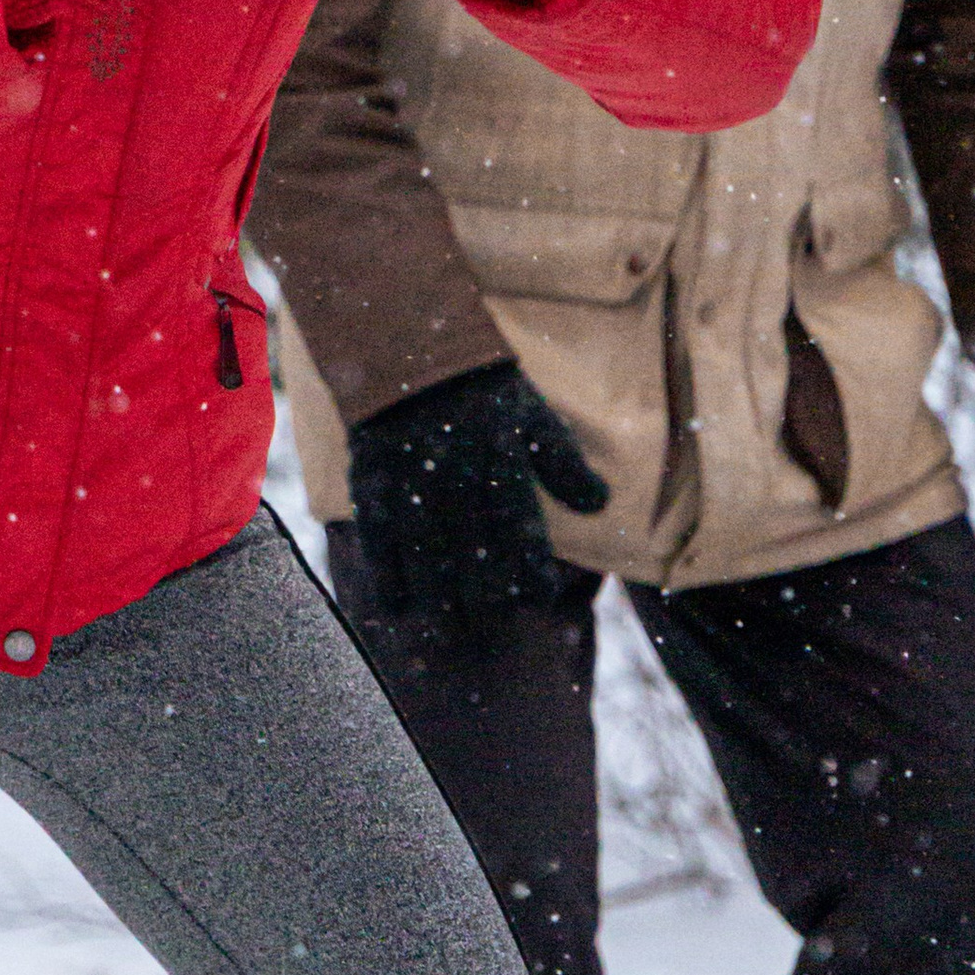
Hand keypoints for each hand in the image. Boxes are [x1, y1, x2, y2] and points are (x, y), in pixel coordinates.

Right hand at [345, 357, 609, 618]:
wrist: (410, 346)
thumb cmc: (480, 384)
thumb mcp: (532, 415)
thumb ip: (563, 463)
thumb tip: (600, 503)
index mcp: (501, 467)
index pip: (522, 536)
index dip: (530, 573)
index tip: (536, 597)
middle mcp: (458, 485)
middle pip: (472, 557)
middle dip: (481, 595)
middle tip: (485, 619)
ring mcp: (412, 487)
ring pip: (426, 558)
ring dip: (435, 598)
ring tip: (443, 628)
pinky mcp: (374, 485)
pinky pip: (379, 542)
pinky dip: (386, 577)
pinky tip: (392, 606)